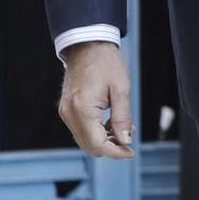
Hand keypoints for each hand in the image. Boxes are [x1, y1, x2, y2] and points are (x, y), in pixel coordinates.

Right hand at [58, 41, 136, 158]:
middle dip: (111, 147)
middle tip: (130, 137)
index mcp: (82, 110)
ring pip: (85, 141)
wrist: (87, 47)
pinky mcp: (67, 110)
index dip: (116, 152)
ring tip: (123, 128)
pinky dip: (96, 133)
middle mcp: (70, 115)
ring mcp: (66, 113)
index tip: (132, 152)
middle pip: (90, 147)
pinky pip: (82, 131)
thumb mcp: (121, 89)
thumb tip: (125, 141)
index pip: (98, 145)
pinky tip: (111, 123)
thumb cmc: (106, 63)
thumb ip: (123, 118)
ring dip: (104, 141)